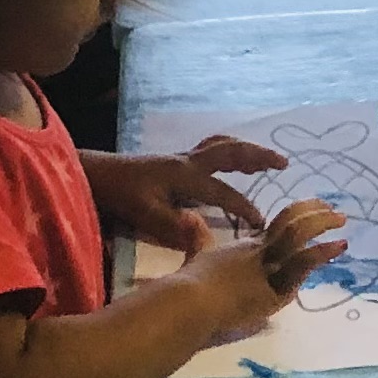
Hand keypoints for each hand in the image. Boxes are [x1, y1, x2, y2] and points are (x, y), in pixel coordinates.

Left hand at [94, 136, 283, 249]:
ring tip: (264, 158)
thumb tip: (202, 232)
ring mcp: (180, 159)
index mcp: (186, 175)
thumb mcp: (144, 214)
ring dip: (244, 150)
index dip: (245, 208)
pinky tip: (228, 161)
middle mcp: (188, 161)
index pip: (224, 193)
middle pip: (230, 152)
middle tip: (283, 162)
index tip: (263, 224)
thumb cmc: (119, 195)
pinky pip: (209, 150)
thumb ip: (173, 225)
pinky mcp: (173, 162)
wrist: (94, 175)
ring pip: (220, 146)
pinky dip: (226, 151)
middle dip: (258, 156)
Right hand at [195, 197, 346, 332]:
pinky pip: (302, 263)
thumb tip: (189, 215)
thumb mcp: (194, 258)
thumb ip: (196, 238)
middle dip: (311, 214)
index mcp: (242, 249)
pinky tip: (339, 245)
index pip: (274, 230)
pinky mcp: (275, 285)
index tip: (309, 213)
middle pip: (288, 224)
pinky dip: (322, 252)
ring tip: (341, 220)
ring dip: (321, 225)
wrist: (190, 302)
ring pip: (297, 236)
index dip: (295, 218)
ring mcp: (266, 267)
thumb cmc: (188, 286)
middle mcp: (257, 252)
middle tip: (331, 208)